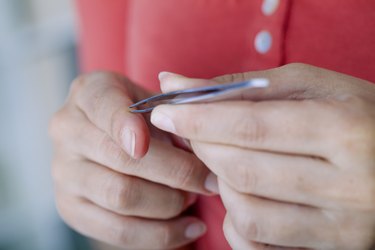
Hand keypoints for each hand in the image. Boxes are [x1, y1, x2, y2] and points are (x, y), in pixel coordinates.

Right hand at [49, 72, 215, 249]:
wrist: (108, 136)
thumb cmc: (139, 116)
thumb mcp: (156, 103)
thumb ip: (175, 117)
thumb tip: (200, 148)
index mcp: (88, 94)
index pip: (104, 106)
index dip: (126, 125)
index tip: (147, 143)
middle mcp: (67, 132)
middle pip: (121, 159)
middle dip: (176, 173)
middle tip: (208, 181)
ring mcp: (64, 173)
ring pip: (121, 198)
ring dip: (169, 203)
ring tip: (194, 199)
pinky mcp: (71, 208)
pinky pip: (118, 231)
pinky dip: (160, 234)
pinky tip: (188, 228)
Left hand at [151, 64, 374, 248]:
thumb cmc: (355, 113)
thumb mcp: (310, 86)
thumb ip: (244, 86)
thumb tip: (177, 82)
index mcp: (345, 131)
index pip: (251, 127)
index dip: (198, 119)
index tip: (165, 111)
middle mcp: (348, 186)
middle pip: (242, 171)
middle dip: (202, 147)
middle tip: (191, 129)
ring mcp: (341, 227)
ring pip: (247, 213)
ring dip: (219, 183)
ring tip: (226, 160)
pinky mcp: (330, 249)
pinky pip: (260, 244)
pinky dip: (236, 219)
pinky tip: (243, 194)